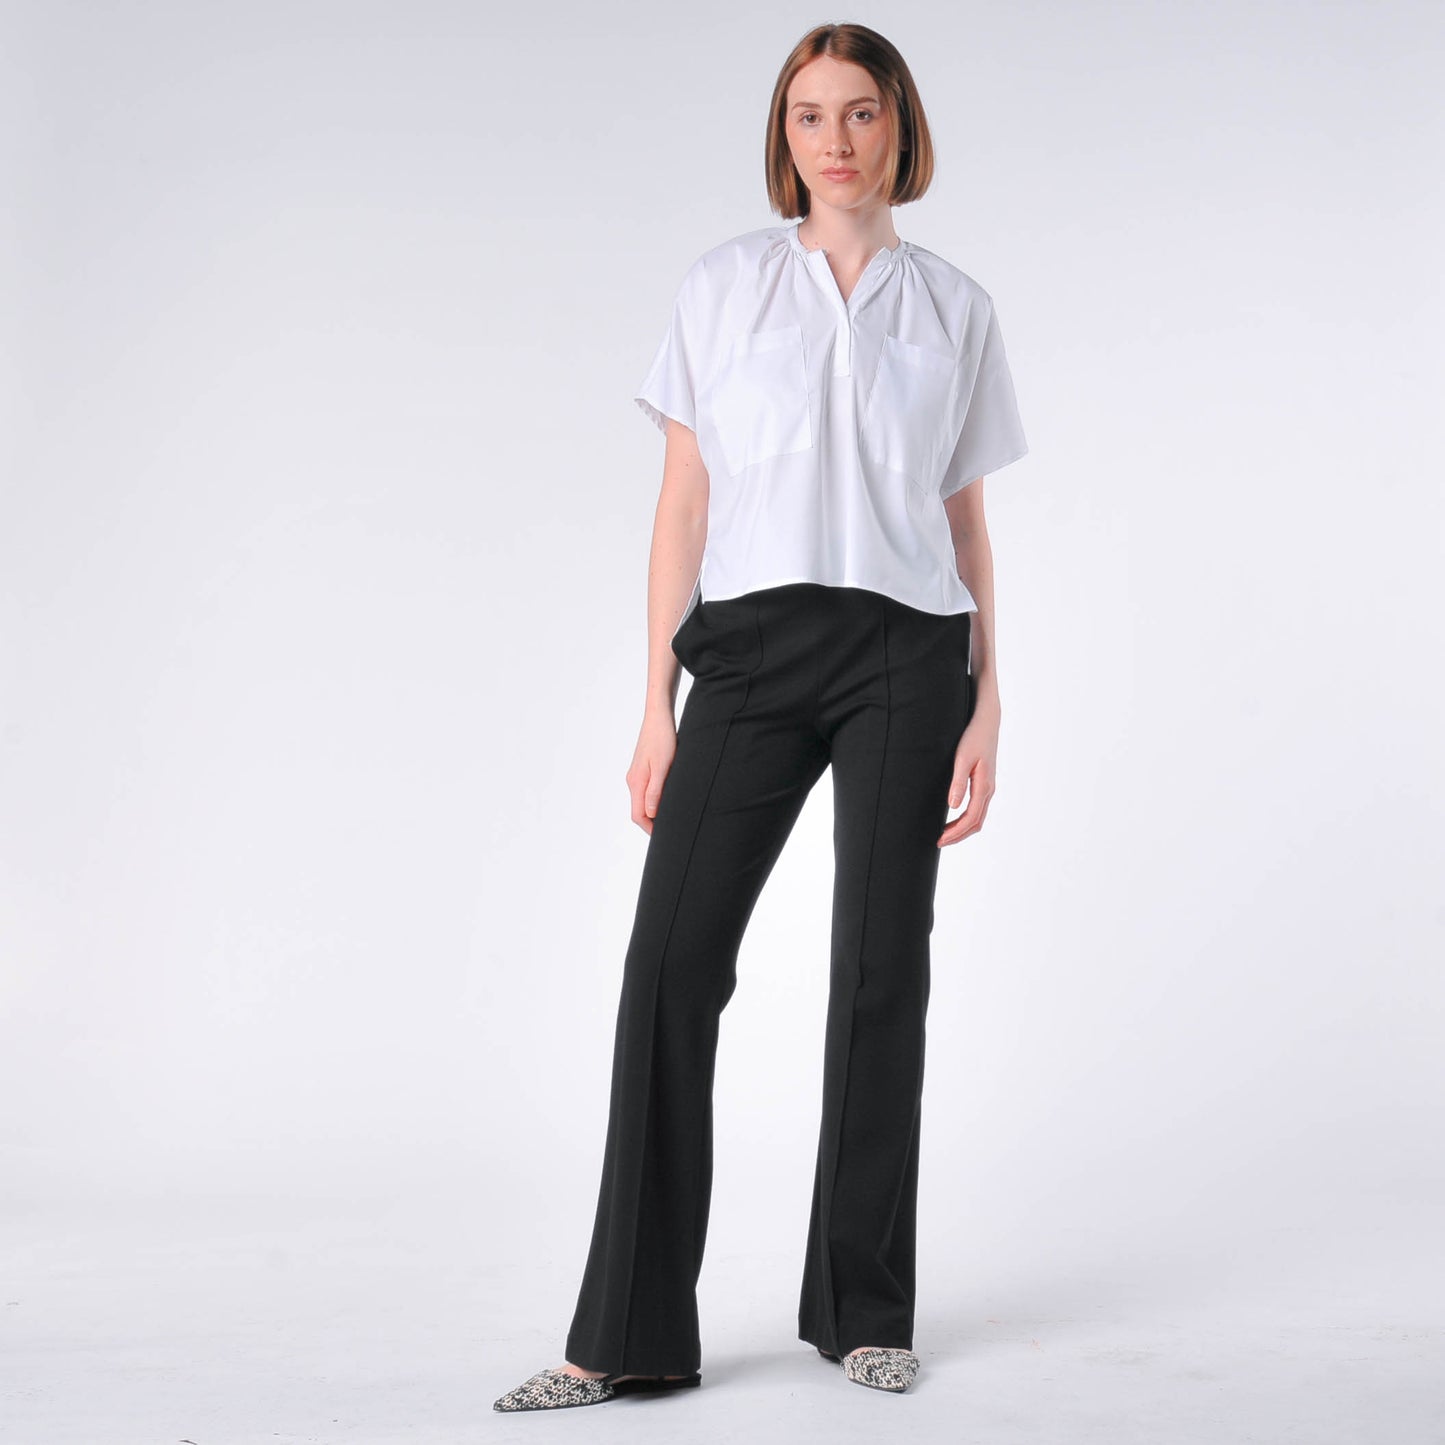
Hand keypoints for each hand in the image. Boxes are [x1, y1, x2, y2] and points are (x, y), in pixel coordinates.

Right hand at [627, 709, 679, 834]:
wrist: (659, 716)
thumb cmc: (662, 738)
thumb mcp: (662, 766)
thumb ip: (655, 790)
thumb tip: (651, 814)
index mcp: (636, 782)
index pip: (638, 815)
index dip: (650, 829)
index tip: (665, 837)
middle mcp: (633, 780)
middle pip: (639, 810)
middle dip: (652, 823)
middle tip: (671, 830)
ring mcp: (637, 774)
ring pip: (643, 801)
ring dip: (655, 811)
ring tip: (672, 817)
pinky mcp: (643, 768)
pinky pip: (647, 791)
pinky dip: (656, 800)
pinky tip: (669, 799)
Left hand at [937, 693, 998, 846]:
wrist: (987, 722)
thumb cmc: (973, 737)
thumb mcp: (962, 758)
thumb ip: (958, 782)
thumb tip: (953, 806)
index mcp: (984, 786)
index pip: (971, 818)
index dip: (956, 832)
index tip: (940, 839)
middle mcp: (988, 790)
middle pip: (976, 823)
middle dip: (958, 835)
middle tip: (938, 842)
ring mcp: (988, 787)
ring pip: (978, 817)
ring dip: (962, 829)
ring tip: (944, 834)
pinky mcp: (984, 783)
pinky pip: (977, 809)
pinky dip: (966, 820)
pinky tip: (953, 818)